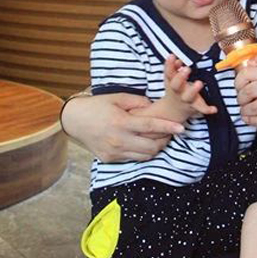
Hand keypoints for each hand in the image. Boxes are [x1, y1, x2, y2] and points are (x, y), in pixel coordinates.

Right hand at [62, 92, 183, 161]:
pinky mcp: (110, 159)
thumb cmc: (97, 106)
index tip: (181, 128)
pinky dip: (142, 152)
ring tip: (159, 138)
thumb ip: (138, 102)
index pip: (150, 126)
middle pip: (151, 146)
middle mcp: (119, 140)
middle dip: (165, 140)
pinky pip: (133, 158)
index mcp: (121, 122)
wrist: (75, 120)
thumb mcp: (117, 98)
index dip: (168, 127)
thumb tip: (153, 107)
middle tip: (170, 133)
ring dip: (155, 148)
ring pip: (144, 156)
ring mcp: (114, 152)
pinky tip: (143, 143)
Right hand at [163, 55, 216, 115]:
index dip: (169, 64)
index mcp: (171, 82)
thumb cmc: (175, 87)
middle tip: (187, 68)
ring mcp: (186, 99)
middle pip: (176, 85)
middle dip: (180, 77)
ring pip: (189, 96)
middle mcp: (178, 91)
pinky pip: (202, 108)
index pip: (168, 72)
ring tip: (199, 82)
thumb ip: (173, 66)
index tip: (172, 56)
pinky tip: (214, 109)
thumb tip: (177, 58)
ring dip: (193, 90)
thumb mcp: (171, 77)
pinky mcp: (195, 106)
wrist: (174, 109)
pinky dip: (207, 109)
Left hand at [235, 68, 256, 134]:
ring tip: (244, 111)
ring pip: (256, 106)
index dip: (239, 81)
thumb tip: (239, 80)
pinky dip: (252, 120)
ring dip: (245, 110)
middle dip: (240, 97)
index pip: (252, 72)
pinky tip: (249, 119)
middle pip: (252, 89)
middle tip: (240, 101)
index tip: (237, 87)